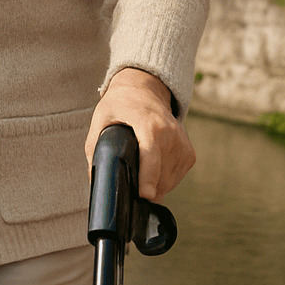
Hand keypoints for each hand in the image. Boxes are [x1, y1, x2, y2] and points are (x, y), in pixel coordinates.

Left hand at [86, 67, 194, 202]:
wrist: (144, 90)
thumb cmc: (120, 105)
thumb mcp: (101, 120)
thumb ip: (95, 149)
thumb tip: (97, 180)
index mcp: (148, 123)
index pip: (151, 155)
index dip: (148, 177)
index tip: (145, 194)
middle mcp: (170, 132)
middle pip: (160, 175)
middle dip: (144, 187)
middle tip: (130, 182)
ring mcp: (182, 142)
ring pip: (170, 180)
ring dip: (155, 185)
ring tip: (141, 170)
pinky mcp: (189, 152)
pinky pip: (178, 176)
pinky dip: (165, 180)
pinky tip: (153, 169)